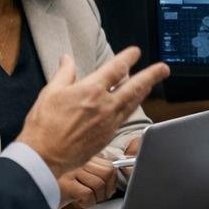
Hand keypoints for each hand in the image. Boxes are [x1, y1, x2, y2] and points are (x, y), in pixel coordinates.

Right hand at [17, 51, 168, 178]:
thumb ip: (64, 73)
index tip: (135, 52)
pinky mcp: (108, 135)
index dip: (128, 58)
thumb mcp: (50, 92)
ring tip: (151, 84)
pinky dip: (132, 107)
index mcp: (91, 90)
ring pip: (133, 103)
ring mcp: (109, 122)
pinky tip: (133, 104)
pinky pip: (125, 117)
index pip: (116, 68)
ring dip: (144, 91)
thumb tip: (67, 59)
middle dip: (152, 75)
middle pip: (135, 86)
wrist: (45, 156)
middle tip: (164, 69)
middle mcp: (105, 105)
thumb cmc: (44, 126)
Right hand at [57, 155, 118, 208]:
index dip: (112, 179)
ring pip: (99, 184)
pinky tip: (77, 202)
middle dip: (107, 189)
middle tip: (99, 197)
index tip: (109, 188)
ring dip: (97, 198)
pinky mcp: (64, 185)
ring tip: (87, 200)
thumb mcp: (75, 177)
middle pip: (108, 172)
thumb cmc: (55, 187)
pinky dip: (87, 203)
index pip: (108, 164)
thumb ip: (93, 175)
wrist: (34, 195)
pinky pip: (87, 194)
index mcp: (80, 156)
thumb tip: (112, 186)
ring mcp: (69, 171)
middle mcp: (75, 161)